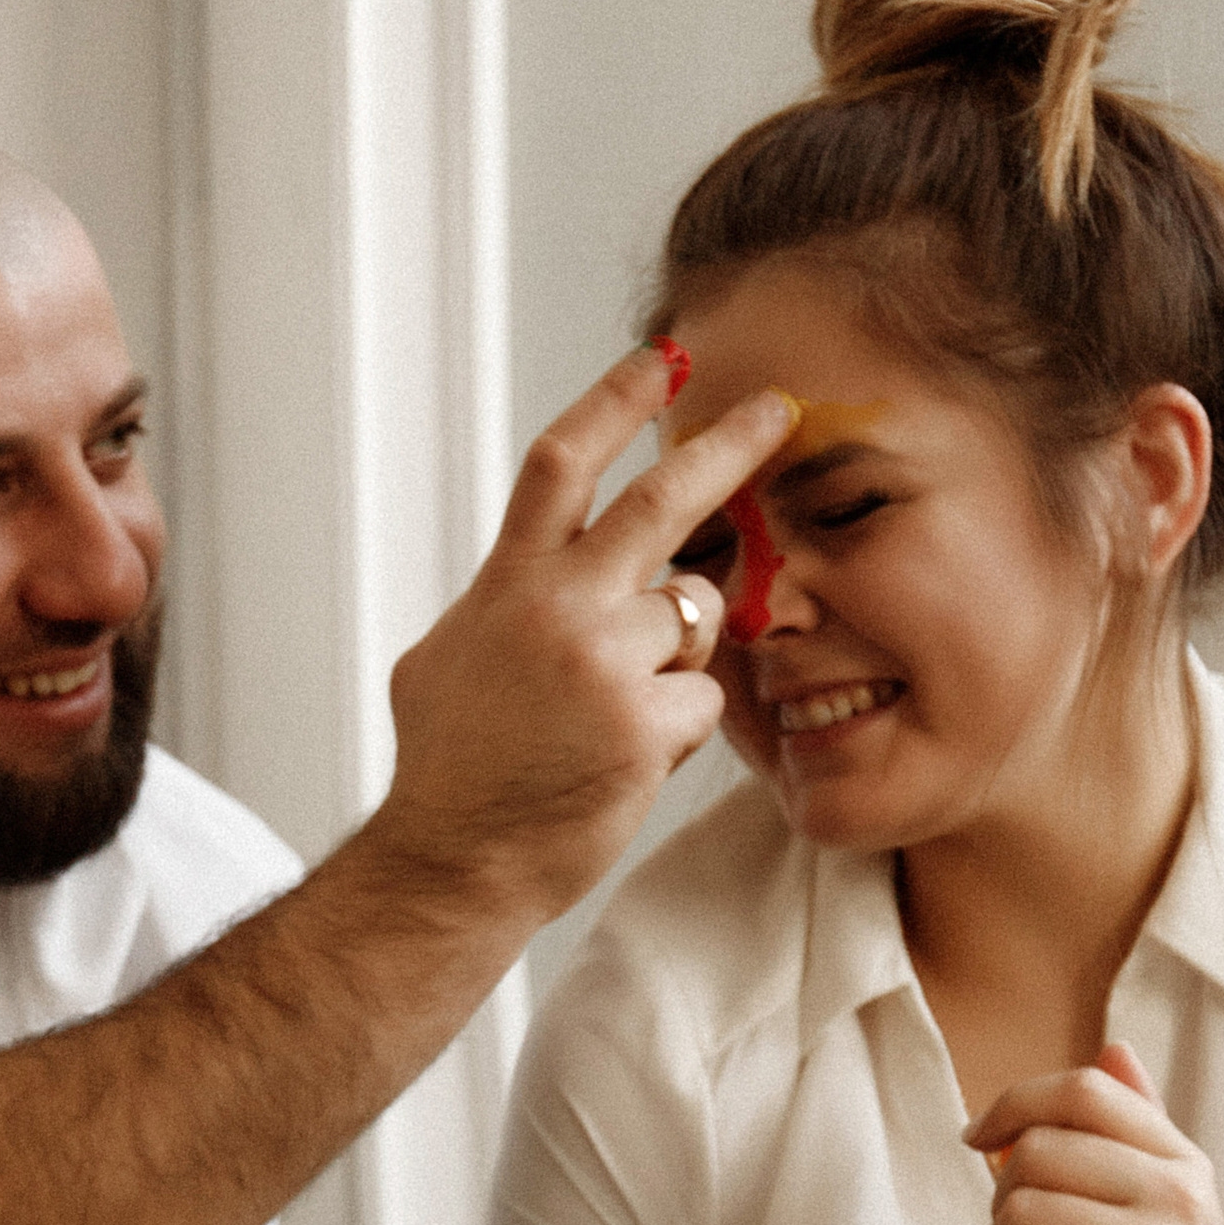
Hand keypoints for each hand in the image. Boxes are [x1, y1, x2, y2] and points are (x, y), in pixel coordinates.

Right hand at [375, 357, 790, 921]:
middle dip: (728, 447)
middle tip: (777, 409)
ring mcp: (604, 664)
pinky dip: (675, 727)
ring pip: (694, 618)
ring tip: (614, 713)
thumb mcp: (446, 661)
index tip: (664, 360)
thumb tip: (536, 571)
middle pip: (661, 502)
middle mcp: (557, 608)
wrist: (452, 863)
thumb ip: (503, 604)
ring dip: (676, 657)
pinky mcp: (645, 723)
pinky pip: (701, 697)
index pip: (563, 463)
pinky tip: (623, 760)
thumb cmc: (450, 773)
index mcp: (507, 585)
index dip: (616, 401)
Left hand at [967, 1045, 1223, 1224]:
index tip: (979, 1140)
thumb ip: (1136, 1137)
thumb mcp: (1163, 1218)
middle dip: (1001, 1200)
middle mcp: (1179, 1199)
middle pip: (1037, 1149)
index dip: (1015, 1102)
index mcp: (1185, 1167)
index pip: (1086, 1089)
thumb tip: (1111, 1048)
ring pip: (1020, 1210)